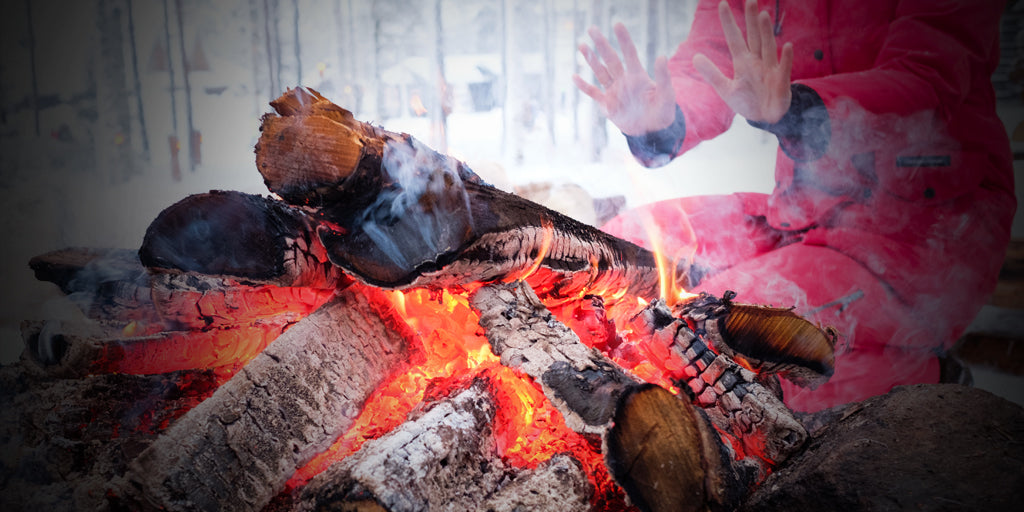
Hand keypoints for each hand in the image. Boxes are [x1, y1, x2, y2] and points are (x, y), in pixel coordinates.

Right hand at [573, 23, 677, 135]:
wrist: (653, 131)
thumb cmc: (663, 112)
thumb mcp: (666, 94)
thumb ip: (663, 77)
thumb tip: (662, 57)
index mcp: (638, 76)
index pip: (629, 53)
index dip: (623, 40)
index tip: (617, 24)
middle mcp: (624, 80)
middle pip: (610, 59)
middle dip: (601, 44)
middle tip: (592, 28)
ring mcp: (614, 91)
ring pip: (600, 72)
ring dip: (591, 59)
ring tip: (582, 45)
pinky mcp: (607, 105)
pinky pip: (593, 93)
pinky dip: (584, 86)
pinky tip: (575, 77)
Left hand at [693, 0, 793, 123]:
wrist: (765, 118)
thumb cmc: (748, 102)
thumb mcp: (726, 89)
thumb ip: (712, 74)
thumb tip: (694, 57)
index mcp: (743, 62)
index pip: (734, 38)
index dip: (729, 23)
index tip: (722, 4)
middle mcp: (758, 61)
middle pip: (754, 37)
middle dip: (752, 21)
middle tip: (750, 1)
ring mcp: (771, 69)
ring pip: (768, 47)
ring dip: (766, 33)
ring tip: (763, 15)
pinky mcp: (781, 81)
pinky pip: (784, 68)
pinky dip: (786, 59)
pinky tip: (787, 46)